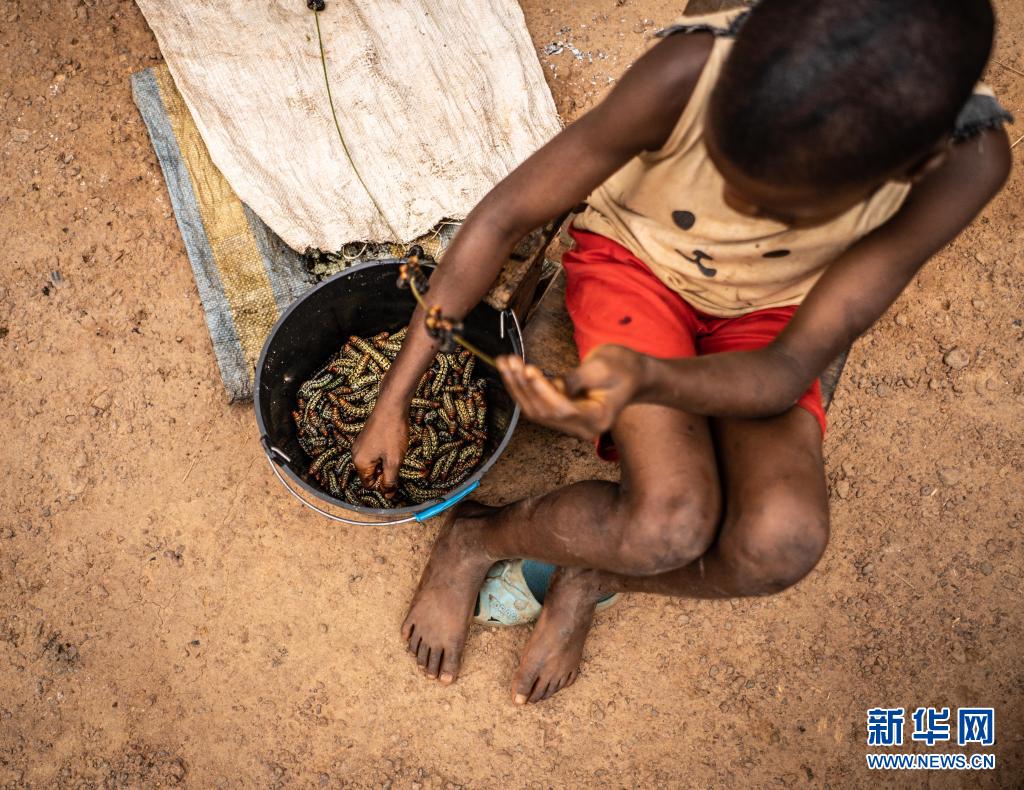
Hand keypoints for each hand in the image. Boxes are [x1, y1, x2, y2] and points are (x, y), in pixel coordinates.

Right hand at [351, 398, 408, 495]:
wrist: (391, 407)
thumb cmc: (392, 433)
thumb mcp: (394, 461)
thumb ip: (390, 480)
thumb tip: (388, 495)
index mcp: (359, 463)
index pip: (368, 485)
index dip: (383, 484)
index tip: (395, 475)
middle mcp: (356, 454)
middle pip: (370, 474)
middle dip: (384, 472)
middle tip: (396, 461)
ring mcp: (360, 445)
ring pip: (373, 463)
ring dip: (385, 462)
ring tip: (395, 451)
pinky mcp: (366, 437)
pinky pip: (373, 453)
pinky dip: (383, 453)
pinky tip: (392, 444)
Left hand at [497, 345, 646, 439]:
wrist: (635, 374)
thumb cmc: (624, 367)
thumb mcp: (603, 368)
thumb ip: (576, 379)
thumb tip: (551, 384)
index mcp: (598, 419)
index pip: (563, 409)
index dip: (543, 390)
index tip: (528, 370)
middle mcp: (583, 428)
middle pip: (544, 412)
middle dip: (523, 385)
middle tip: (509, 361)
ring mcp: (572, 424)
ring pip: (536, 410)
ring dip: (517, 386)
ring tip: (504, 362)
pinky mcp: (563, 416)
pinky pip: (538, 405)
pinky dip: (522, 388)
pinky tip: (510, 370)